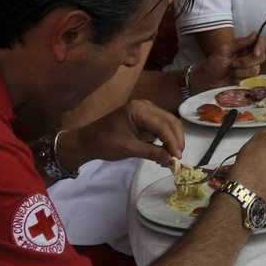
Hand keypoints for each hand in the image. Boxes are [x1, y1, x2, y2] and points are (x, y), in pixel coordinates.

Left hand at [71, 99, 186, 168]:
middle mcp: (145, 105)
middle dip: (176, 140)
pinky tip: (163, 151)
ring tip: (170, 156)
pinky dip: (165, 138)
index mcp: (138, 109)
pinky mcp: (145, 117)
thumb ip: (152, 152)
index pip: (163, 126)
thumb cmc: (105, 143)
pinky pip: (161, 126)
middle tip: (177, 158)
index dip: (172, 142)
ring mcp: (146, 109)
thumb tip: (172, 160)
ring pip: (169, 124)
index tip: (177, 158)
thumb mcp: (129, 149)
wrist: (87, 141)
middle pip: (170, 121)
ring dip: (172, 139)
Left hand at [193, 33, 265, 91]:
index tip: (255, 53)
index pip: (261, 42)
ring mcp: (250, 68)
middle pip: (261, 57)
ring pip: (256, 69)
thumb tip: (255, 34)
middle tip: (233, 63)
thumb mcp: (224, 50)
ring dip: (240, 72)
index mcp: (244, 46)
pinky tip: (232, 78)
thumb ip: (240, 42)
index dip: (261, 47)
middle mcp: (249, 56)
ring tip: (230, 71)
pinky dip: (239, 79)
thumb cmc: (213, 64)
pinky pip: (251, 79)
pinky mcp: (249, 79)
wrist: (207, 81)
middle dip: (246, 62)